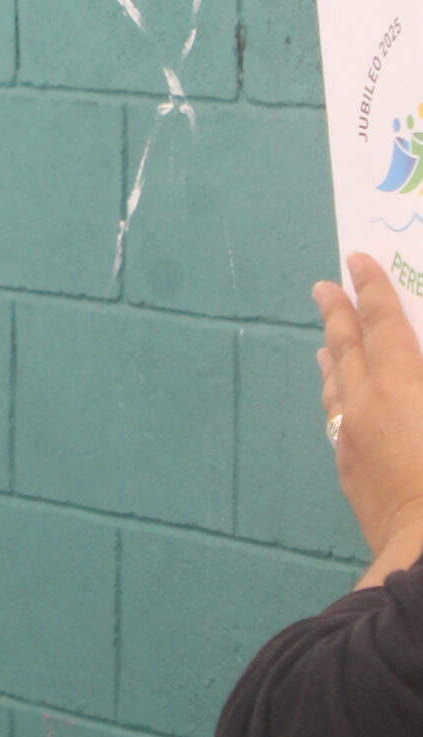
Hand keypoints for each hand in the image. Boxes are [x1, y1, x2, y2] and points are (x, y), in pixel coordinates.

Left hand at [313, 253, 422, 581]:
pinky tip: (340, 408)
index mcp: (402, 385)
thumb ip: (421, 369)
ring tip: (326, 343)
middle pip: (348, 348)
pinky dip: (338, 401)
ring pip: (337, 388)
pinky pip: (338, 424)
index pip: (384, 322)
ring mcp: (354, 443)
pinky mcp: (353, 477)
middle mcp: (367, 406)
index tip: (355, 259)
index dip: (372, 288)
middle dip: (338, 313)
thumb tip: (411, 358)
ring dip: (333, 358)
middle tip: (323, 287)